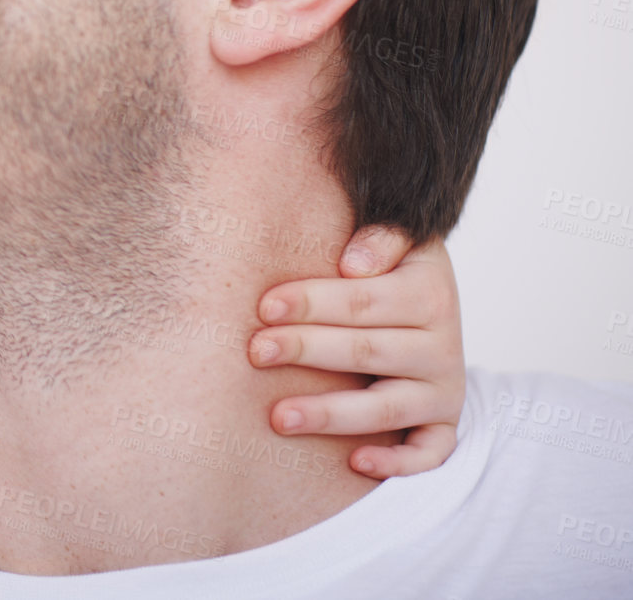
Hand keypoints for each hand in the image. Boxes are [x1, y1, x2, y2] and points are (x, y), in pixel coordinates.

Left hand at [248, 225, 464, 479]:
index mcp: (429, 292)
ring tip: (278, 416)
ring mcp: (443, 390)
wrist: (432, 308)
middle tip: (255, 351)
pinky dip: (397, 463)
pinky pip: (428, 453)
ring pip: (386, 407)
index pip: (363, 300)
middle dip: (305, 350)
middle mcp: (443, 345)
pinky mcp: (441, 425)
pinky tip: (355, 462)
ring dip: (331, 413)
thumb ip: (382, 236)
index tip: (265, 306)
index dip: (313, 302)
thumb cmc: (390, 270)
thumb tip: (354, 263)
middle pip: (365, 351)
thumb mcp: (398, 241)